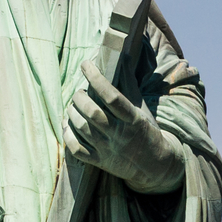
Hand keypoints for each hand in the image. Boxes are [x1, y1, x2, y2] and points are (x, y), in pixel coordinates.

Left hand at [62, 60, 186, 194]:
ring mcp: (107, 150)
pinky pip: (76, 149)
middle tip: (80, 92)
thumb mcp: (141, 107)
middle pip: (92, 113)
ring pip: (82, 128)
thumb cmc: (145, 129)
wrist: (155, 165)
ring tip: (74, 105)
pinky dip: (67, 134)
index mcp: (133, 119)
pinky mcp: (99, 161)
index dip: (96, 77)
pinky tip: (68, 123)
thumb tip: (119, 55)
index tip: (86, 64)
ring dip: (72, 112)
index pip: (112, 96)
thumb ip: (128, 83)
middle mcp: (119, 135)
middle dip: (80, 97)